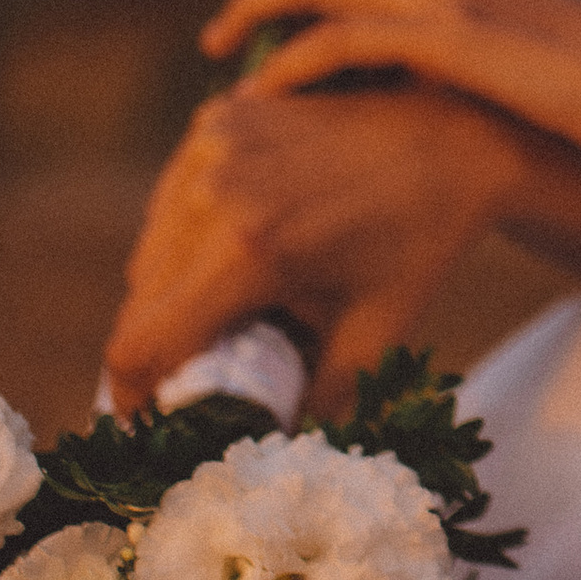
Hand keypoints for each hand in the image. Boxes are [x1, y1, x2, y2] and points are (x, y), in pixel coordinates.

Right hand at [103, 83, 527, 410]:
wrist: (450, 142)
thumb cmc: (417, 246)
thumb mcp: (373, 339)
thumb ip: (313, 406)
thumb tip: (262, 458)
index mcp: (251, 251)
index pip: (142, 341)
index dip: (130, 395)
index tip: (144, 421)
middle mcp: (217, 193)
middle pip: (140, 299)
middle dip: (160, 346)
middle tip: (198, 374)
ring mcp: (213, 147)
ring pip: (149, 250)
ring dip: (169, 292)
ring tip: (226, 312)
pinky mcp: (218, 121)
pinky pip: (171, 202)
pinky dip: (185, 237)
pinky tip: (235, 251)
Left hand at [203, 0, 580, 173]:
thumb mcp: (532, 76)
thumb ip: (482, 75)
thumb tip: (447, 118)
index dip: (307, 9)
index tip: (270, 50)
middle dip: (264, 5)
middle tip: (221, 47)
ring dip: (259, 23)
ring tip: (221, 65)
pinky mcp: (445, 32)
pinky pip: (340, 37)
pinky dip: (294, 62)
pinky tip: (266, 95)